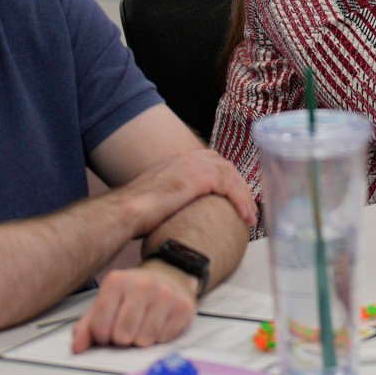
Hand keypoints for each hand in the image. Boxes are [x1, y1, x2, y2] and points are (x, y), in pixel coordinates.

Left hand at [71, 263, 197, 352]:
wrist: (170, 275)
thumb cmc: (134, 293)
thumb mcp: (107, 303)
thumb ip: (87, 326)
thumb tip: (77, 347)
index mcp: (117, 282)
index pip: (100, 326)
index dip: (102, 336)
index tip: (108, 329)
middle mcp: (142, 285)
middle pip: (122, 336)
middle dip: (122, 339)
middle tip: (127, 328)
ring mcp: (165, 295)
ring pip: (144, 340)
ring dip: (141, 339)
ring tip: (143, 324)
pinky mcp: (183, 307)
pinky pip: (163, 339)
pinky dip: (159, 337)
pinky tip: (159, 322)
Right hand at [116, 149, 257, 233]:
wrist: (125, 211)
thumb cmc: (136, 212)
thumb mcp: (158, 197)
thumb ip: (174, 196)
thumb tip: (182, 212)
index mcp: (178, 160)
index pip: (211, 162)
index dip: (227, 179)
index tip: (235, 195)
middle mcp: (187, 158)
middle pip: (225, 166)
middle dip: (239, 186)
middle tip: (248, 207)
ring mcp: (194, 165)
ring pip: (231, 176)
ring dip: (243, 196)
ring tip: (250, 216)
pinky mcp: (200, 177)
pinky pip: (230, 187)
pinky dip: (240, 201)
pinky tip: (244, 216)